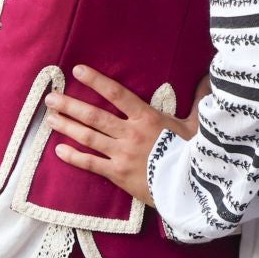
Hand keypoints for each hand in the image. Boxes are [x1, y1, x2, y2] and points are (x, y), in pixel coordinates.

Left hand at [43, 64, 198, 205]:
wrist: (190, 187)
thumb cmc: (194, 153)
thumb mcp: (198, 124)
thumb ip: (198, 100)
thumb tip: (209, 78)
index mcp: (147, 117)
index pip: (117, 94)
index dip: (96, 81)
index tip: (77, 70)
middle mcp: (130, 133)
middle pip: (94, 116)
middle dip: (70, 105)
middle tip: (50, 97)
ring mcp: (122, 154)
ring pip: (88, 137)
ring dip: (67, 126)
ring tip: (49, 118)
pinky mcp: (118, 174)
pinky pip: (91, 164)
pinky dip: (74, 157)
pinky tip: (58, 150)